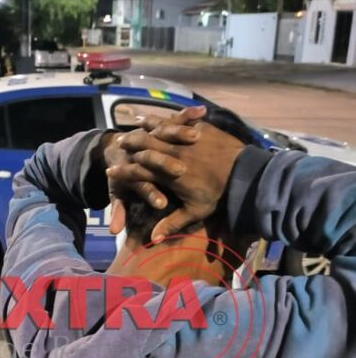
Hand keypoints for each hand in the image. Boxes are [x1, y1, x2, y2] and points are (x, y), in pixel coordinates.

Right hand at [108, 110, 244, 239]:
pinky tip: (151, 118)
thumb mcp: (195, 212)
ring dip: (141, 131)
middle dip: (128, 146)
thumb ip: (172, 223)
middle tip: (116, 145)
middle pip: (144, 147)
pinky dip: (160, 119)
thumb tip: (153, 239)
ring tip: (129, 131)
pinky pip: (175, 120)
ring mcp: (185, 139)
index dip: (124, 173)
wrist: (246, 172)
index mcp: (169, 175)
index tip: (110, 172)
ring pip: (157, 131)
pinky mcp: (197, 128)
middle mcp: (173, 154)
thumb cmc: (219, 194)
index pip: (139, 172)